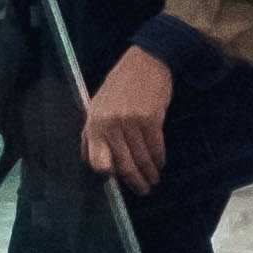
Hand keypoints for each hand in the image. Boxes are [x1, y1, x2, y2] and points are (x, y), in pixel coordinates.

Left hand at [78, 42, 176, 192]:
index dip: (108, 173)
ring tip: (154, 179)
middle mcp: (109, 124)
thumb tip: (92, 160)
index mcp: (94, 122)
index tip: (117, 180)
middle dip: (134, 181)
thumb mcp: (98, 105)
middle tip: (143, 190)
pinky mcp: (150, 119)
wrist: (146, 62)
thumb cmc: (120, 85)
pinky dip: (159, 159)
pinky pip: (156, 147)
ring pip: (141, 158)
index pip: (95, 159)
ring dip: (149, 172)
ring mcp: (130, 121)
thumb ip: (93, 132)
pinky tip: (161, 163)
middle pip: (122, 164)